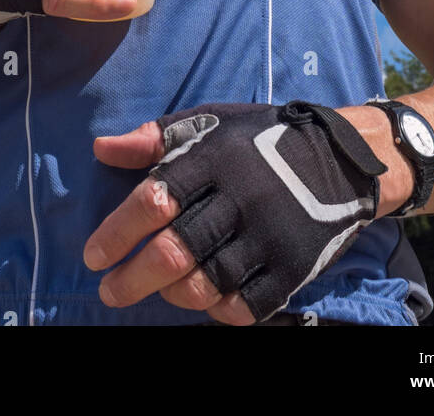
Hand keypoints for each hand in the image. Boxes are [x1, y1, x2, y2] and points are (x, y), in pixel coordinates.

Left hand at [84, 100, 388, 324]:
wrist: (340, 160)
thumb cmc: (260, 140)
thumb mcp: (210, 123)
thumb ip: (155, 137)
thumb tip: (101, 148)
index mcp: (214, 158)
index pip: (154, 200)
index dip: (117, 232)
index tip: (93, 255)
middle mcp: (240, 198)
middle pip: (174, 251)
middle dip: (132, 278)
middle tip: (108, 291)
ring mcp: (269, 236)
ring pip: (205, 284)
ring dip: (171, 295)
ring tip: (157, 290)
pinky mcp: (292, 267)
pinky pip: (245, 306)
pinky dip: (216, 310)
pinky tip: (203, 301)